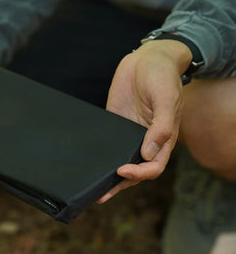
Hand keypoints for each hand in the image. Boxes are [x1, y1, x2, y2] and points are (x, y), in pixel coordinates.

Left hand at [98, 39, 191, 202]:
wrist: (147, 58)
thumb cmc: (162, 76)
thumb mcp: (166, 99)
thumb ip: (160, 127)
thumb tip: (148, 154)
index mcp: (162, 138)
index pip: (152, 166)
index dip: (139, 174)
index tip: (122, 171)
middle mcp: (145, 139)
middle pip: (134, 169)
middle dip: (119, 184)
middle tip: (100, 195)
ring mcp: (128, 132)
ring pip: (118, 159)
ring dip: (107, 174)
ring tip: (90, 187)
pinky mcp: (114, 122)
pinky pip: (106, 142)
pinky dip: (99, 153)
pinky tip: (87, 161)